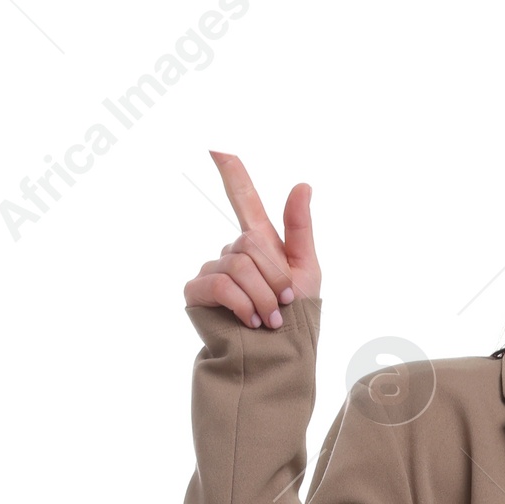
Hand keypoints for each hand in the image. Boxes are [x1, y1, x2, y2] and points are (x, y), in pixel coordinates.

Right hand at [184, 150, 320, 327]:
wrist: (277, 359)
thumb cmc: (295, 320)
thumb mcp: (307, 271)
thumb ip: (300, 228)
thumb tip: (303, 184)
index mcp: (259, 242)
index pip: (243, 197)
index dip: (232, 172)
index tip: (215, 144)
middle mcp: (232, 252)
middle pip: (251, 243)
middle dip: (274, 278)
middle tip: (282, 307)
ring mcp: (212, 270)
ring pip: (238, 265)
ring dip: (262, 297)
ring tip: (270, 322)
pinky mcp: (197, 291)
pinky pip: (221, 283)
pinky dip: (242, 304)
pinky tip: (250, 323)